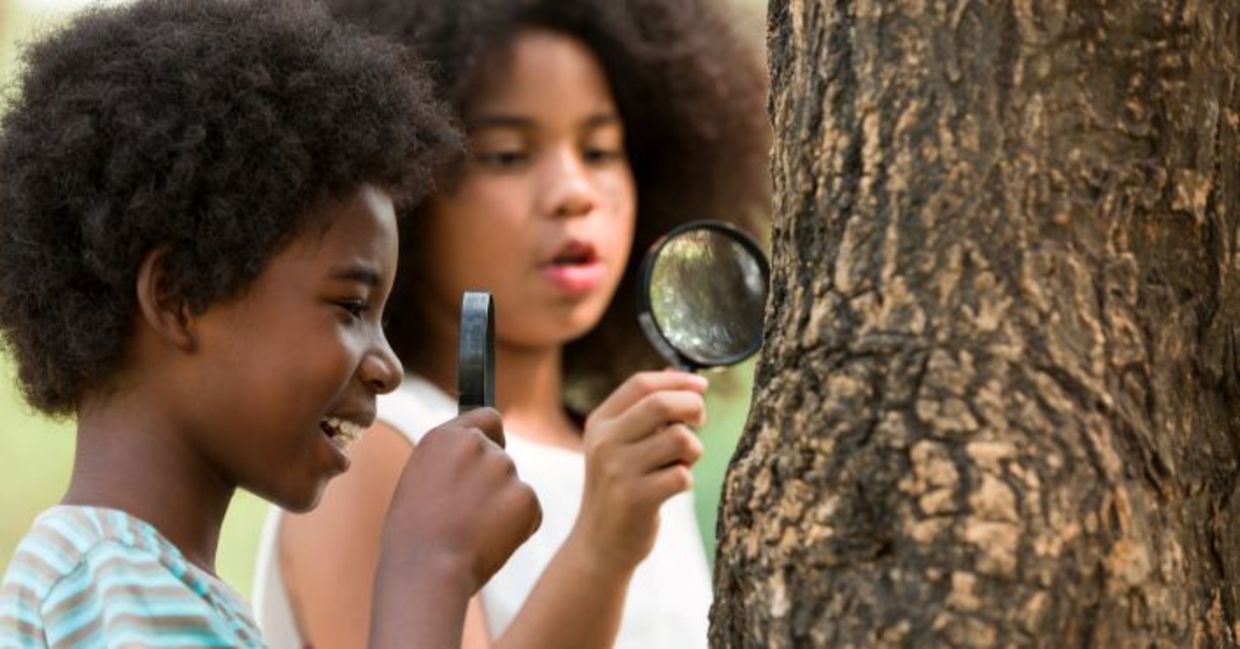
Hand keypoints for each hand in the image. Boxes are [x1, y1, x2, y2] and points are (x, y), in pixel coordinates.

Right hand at [379, 407, 541, 592]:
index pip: (487, 417)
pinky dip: (518, 529)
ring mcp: (504, 468)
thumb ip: (450, 461)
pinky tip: (489, 544)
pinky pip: (530, 512)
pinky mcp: (526, 496)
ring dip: (503, 507)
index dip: (492, 436)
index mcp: (445, 437)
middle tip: (467, 517)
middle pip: (501, 457)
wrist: (426, 571)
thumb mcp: (420, 481)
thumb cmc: (414, 537)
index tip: (490, 453)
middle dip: (493, 483)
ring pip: (514, 487)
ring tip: (471, 534)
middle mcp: (477, 444)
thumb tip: (479, 456)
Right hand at [569, 371, 706, 574]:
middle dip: (692, 408)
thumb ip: (645, 411)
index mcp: (600, 423)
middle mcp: (604, 442)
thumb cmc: (621, 486)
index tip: (701, 386)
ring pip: (679, 439)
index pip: (641, 384)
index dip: (677, 380)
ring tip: (681, 463)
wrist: (600, 543)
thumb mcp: (619, 444)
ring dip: (692, 451)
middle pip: (661, 404)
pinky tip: (673, 488)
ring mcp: (618, 470)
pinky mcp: (635, 498)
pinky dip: (686, 480)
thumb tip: (680, 374)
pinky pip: (682, 476)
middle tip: (699, 422)